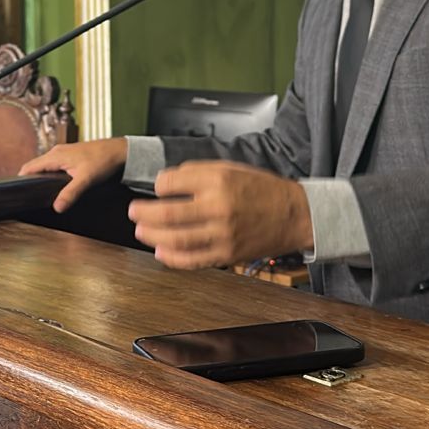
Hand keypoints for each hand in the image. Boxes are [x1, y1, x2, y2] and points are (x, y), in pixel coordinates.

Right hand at [19, 138, 128, 211]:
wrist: (118, 151)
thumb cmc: (103, 160)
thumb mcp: (86, 180)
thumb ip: (70, 193)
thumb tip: (57, 207)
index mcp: (55, 156)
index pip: (29, 167)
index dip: (21, 179)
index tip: (16, 191)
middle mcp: (56, 152)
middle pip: (34, 166)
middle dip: (28, 179)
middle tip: (26, 196)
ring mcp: (62, 153)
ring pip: (44, 165)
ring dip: (39, 176)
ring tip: (37, 192)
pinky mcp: (69, 156)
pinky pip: (52, 165)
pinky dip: (48, 174)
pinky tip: (54, 184)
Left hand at [129, 160, 312, 268]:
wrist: (294, 215)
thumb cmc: (262, 189)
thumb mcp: (231, 168)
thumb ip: (198, 172)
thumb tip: (167, 181)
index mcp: (219, 181)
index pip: (172, 183)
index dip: (158, 185)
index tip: (157, 187)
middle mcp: (219, 207)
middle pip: (169, 213)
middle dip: (144, 212)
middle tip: (133, 211)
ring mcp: (223, 234)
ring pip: (176, 239)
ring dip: (152, 235)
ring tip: (141, 230)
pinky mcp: (227, 255)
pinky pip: (193, 260)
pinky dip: (172, 258)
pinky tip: (161, 252)